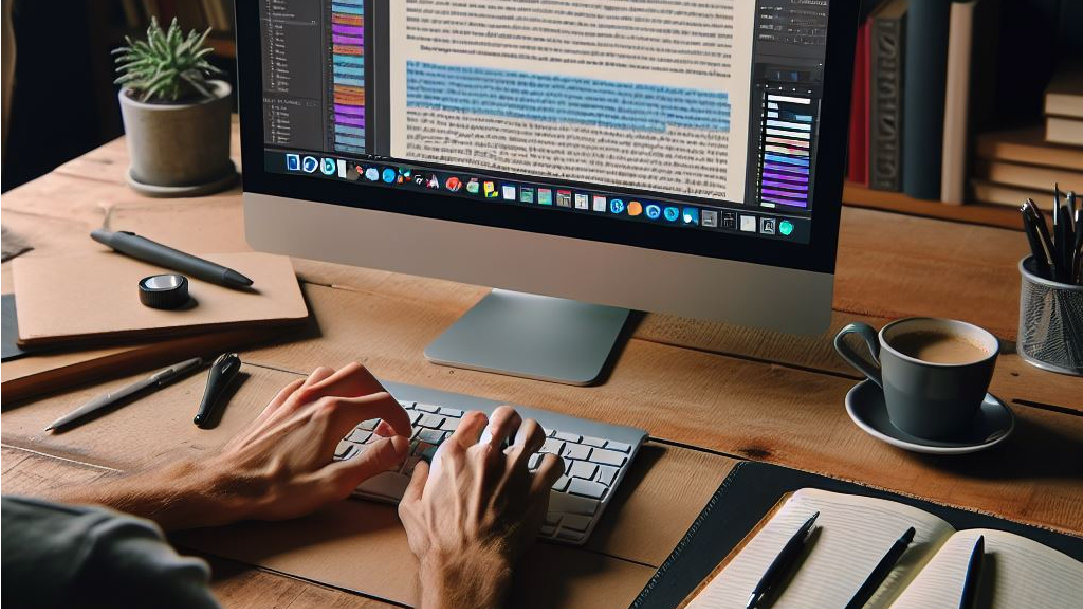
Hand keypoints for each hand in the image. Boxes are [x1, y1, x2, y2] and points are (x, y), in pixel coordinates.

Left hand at [208, 362, 412, 521]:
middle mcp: (313, 398)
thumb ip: (372, 461)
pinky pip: (306, 382)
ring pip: (332, 373)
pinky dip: (324, 389)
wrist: (227, 485)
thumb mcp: (334, 484)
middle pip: (359, 375)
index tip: (402, 436)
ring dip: (352, 386)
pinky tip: (323, 408)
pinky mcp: (277, 405)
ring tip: (359, 410)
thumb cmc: (275, 488)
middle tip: (386, 419)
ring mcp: (293, 398)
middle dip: (380, 394)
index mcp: (332, 415)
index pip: (381, 402)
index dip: (400, 418)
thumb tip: (398, 446)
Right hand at [398, 406, 564, 608]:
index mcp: (454, 457)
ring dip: (534, 435)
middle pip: (506, 418)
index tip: (485, 427)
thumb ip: (416, 482)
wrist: (465, 564)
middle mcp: (485, 456)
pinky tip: (548, 471)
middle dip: (511, 421)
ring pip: (533, 432)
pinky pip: (553, 462)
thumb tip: (422, 468)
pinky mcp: (535, 487)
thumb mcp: (411, 509)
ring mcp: (512, 469)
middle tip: (514, 430)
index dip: (481, 421)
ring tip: (535, 445)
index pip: (473, 419)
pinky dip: (553, 464)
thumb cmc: (439, 543)